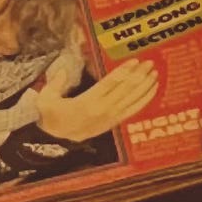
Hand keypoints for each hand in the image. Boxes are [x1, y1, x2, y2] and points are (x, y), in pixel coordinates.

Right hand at [35, 57, 159, 141]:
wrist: (55, 141)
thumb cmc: (51, 116)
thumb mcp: (46, 99)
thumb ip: (54, 84)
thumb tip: (62, 70)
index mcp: (86, 102)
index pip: (109, 84)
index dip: (123, 72)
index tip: (135, 61)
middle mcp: (101, 110)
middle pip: (124, 90)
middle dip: (139, 76)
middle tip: (150, 62)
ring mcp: (109, 118)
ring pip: (131, 100)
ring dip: (144, 86)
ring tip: (154, 73)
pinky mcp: (113, 123)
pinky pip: (132, 110)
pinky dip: (144, 100)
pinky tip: (153, 89)